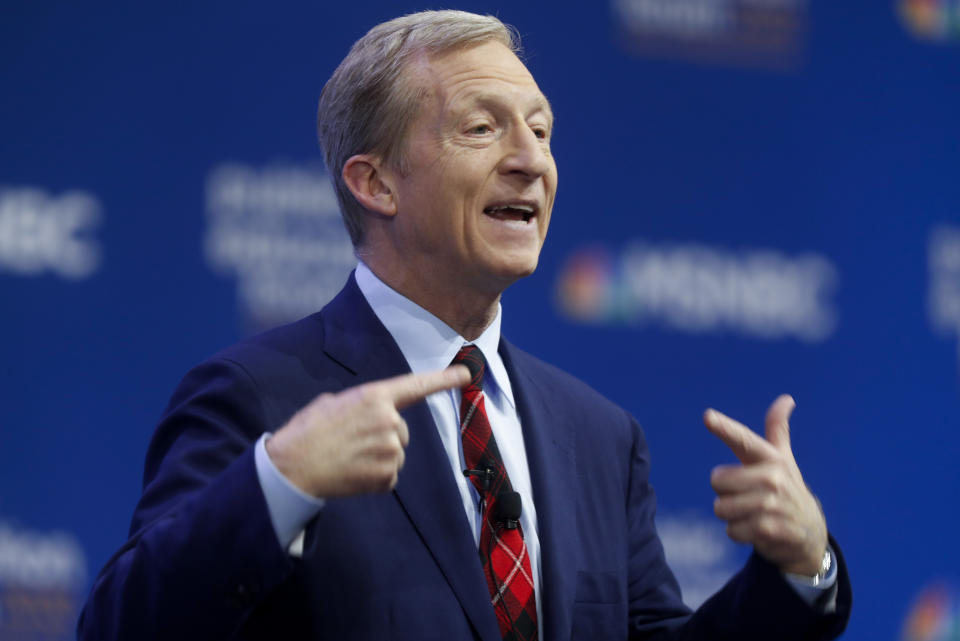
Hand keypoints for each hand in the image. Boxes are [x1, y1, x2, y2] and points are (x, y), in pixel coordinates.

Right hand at [266, 366, 470, 497]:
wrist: (291, 469)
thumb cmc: (306, 432)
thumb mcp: (332, 403)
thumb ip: (361, 405)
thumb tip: (370, 414)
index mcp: (373, 396)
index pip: (415, 385)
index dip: (443, 379)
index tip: (466, 372)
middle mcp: (388, 420)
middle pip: (401, 430)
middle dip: (383, 436)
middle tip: (351, 442)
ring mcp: (390, 449)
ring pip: (396, 454)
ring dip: (378, 458)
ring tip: (348, 458)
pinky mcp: (387, 475)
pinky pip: (389, 477)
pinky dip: (373, 478)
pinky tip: (351, 474)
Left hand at [703, 394, 827, 575]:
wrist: (810, 532)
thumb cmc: (787, 488)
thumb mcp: (782, 458)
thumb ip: (777, 429)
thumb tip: (786, 398)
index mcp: (771, 458)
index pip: (743, 440)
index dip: (725, 428)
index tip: (707, 416)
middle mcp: (773, 478)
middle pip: (717, 481)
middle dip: (726, 492)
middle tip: (748, 495)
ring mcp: (772, 504)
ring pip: (721, 507)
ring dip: (731, 514)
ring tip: (753, 513)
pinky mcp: (769, 529)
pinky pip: (731, 530)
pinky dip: (738, 533)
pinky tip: (756, 530)